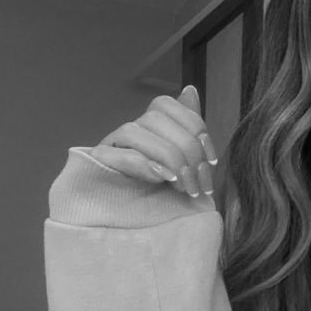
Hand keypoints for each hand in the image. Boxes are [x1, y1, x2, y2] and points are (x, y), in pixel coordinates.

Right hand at [91, 85, 216, 198]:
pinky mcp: (98, 162)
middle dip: (185, 150)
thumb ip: (190, 129)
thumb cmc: (164, 190)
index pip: (171, 106)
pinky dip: (144, 165)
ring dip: (166, 158)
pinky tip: (163, 178)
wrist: (137, 219)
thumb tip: (190, 91)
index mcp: (152, 123)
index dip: (195, 129)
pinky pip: (118, 154)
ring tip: (181, 184)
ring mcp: (112, 143)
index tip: (211, 161)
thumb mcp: (186, 162)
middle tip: (198, 181)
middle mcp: (132, 128)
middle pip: (155, 118)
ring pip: (134, 131)